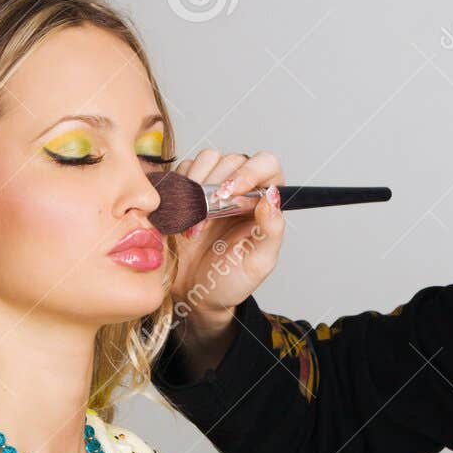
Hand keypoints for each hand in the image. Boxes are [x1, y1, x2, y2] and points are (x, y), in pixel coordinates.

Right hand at [169, 149, 284, 319]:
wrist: (193, 293)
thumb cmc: (230, 281)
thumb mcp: (258, 263)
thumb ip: (272, 231)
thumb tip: (272, 198)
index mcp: (263, 202)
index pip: (266, 165)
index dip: (250, 172)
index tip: (231, 191)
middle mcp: (240, 189)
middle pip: (233, 160)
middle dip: (218, 184)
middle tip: (208, 214)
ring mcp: (212, 187)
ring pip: (207, 159)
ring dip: (198, 185)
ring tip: (194, 222)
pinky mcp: (187, 190)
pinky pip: (183, 171)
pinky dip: (180, 188)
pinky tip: (181, 216)